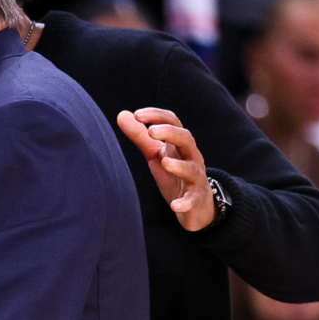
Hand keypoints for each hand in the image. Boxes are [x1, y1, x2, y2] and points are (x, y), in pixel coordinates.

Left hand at [116, 107, 216, 231]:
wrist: (196, 205)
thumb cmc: (174, 175)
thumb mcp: (156, 155)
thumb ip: (140, 137)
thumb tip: (122, 114)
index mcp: (179, 145)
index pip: (174, 123)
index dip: (157, 116)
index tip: (137, 115)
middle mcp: (191, 158)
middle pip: (187, 139)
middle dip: (170, 133)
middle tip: (151, 131)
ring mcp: (195, 179)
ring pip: (192, 169)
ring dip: (179, 165)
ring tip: (164, 162)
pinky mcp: (196, 199)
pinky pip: (192, 200)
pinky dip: (185, 202)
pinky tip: (174, 205)